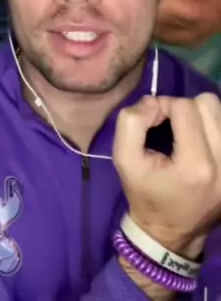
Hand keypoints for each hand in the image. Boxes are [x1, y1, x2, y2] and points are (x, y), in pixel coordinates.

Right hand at [113, 93, 220, 255]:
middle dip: (184, 108)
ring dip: (200, 115)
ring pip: (220, 112)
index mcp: (195, 165)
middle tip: (171, 126)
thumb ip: (131, 123)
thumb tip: (153, 102)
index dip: (163, 106)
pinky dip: (210, 128)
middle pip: (209, 104)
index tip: (153, 122)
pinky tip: (199, 141)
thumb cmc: (146, 196)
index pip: (185, 107)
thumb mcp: (124, 161)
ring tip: (186, 132)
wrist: (171, 234)